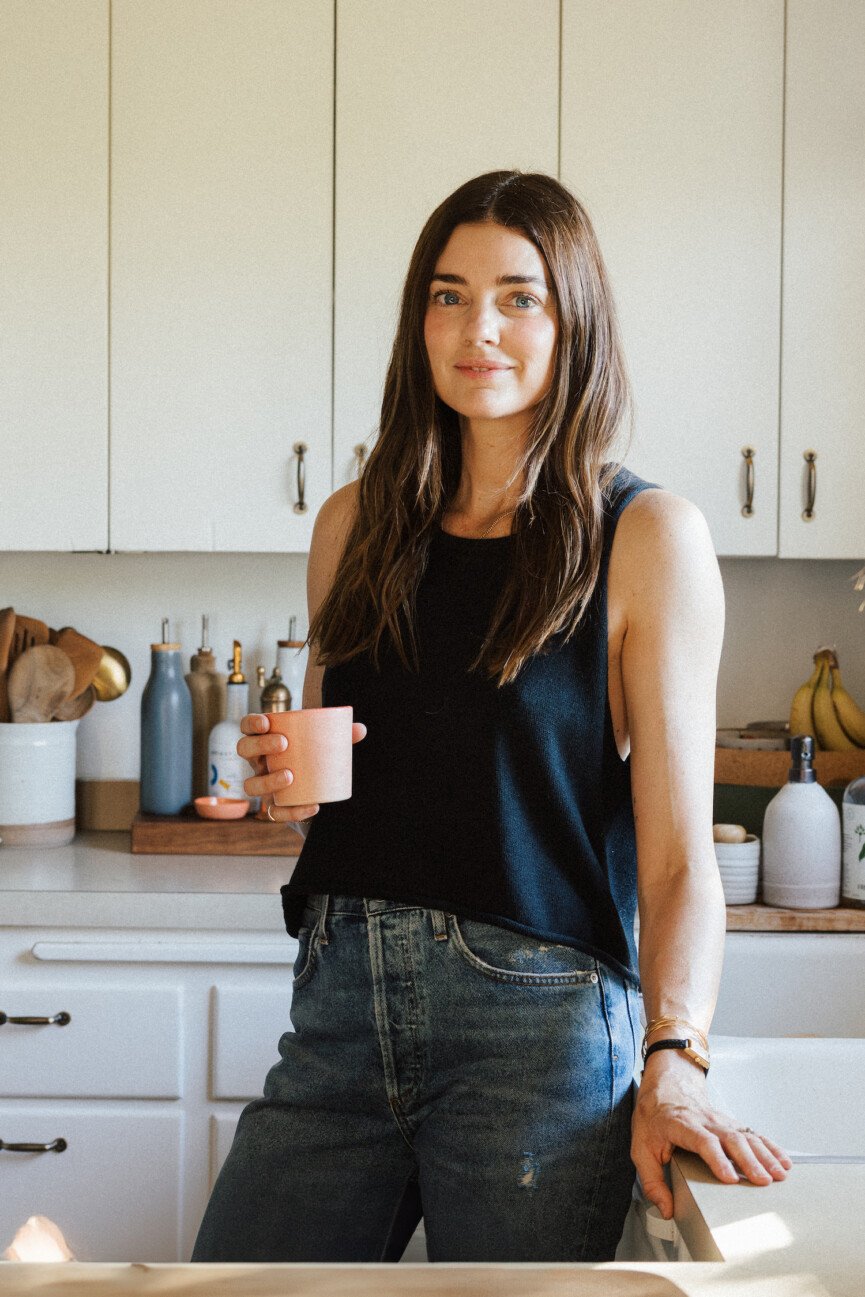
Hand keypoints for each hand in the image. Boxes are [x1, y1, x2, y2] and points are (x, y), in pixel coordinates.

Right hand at [237, 713, 366, 823]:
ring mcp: (263, 785)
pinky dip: (292, 811)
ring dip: (267, 780)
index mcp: (265, 741)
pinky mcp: (274, 807)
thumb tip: (360, 729)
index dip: (251, 723)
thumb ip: (341, 736)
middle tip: (283, 744)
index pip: (247, 728)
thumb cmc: (314, 759)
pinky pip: (275, 813)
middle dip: (259, 745)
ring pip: (250, 785)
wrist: (314, 791)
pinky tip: (311, 806)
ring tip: (290, 775)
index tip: (267, 721)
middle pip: (244, 750)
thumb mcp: (324, 746)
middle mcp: (258, 762)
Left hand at [631, 1049, 792, 1218]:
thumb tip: (666, 1209)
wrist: (666, 1085)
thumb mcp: (641, 1147)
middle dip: (749, 1161)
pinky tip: (783, 1160)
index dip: (717, 1159)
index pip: (703, 1141)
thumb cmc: (654, 1116)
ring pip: (746, 1135)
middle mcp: (705, 1121)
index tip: (729, 1178)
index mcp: (682, 1125)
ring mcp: (721, 1120)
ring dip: (764, 1155)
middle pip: (731, 1139)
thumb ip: (652, 1181)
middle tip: (763, 1181)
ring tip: (779, 1174)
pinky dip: (770, 1146)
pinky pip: (753, 1134)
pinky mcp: (731, 1123)